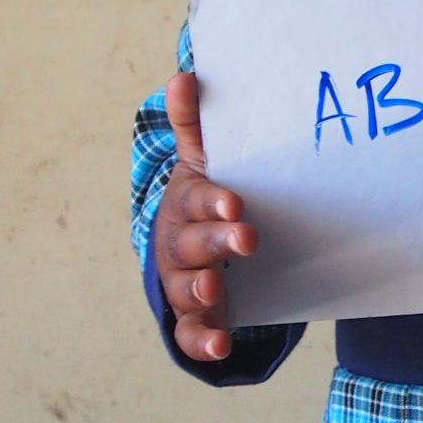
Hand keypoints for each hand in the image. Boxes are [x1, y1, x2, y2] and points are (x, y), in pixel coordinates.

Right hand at [150, 72, 257, 361]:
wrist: (192, 245)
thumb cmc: (204, 198)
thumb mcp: (204, 163)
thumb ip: (194, 124)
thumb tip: (185, 75)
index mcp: (185, 204)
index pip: (195, 200)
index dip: (212, 202)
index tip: (236, 203)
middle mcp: (178, 244)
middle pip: (190, 244)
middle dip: (215, 242)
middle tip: (244, 239)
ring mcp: (183, 282)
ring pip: (186, 288)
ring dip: (199, 290)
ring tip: (214, 289)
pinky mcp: (195, 316)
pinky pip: (192, 332)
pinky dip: (202, 340)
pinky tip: (221, 346)